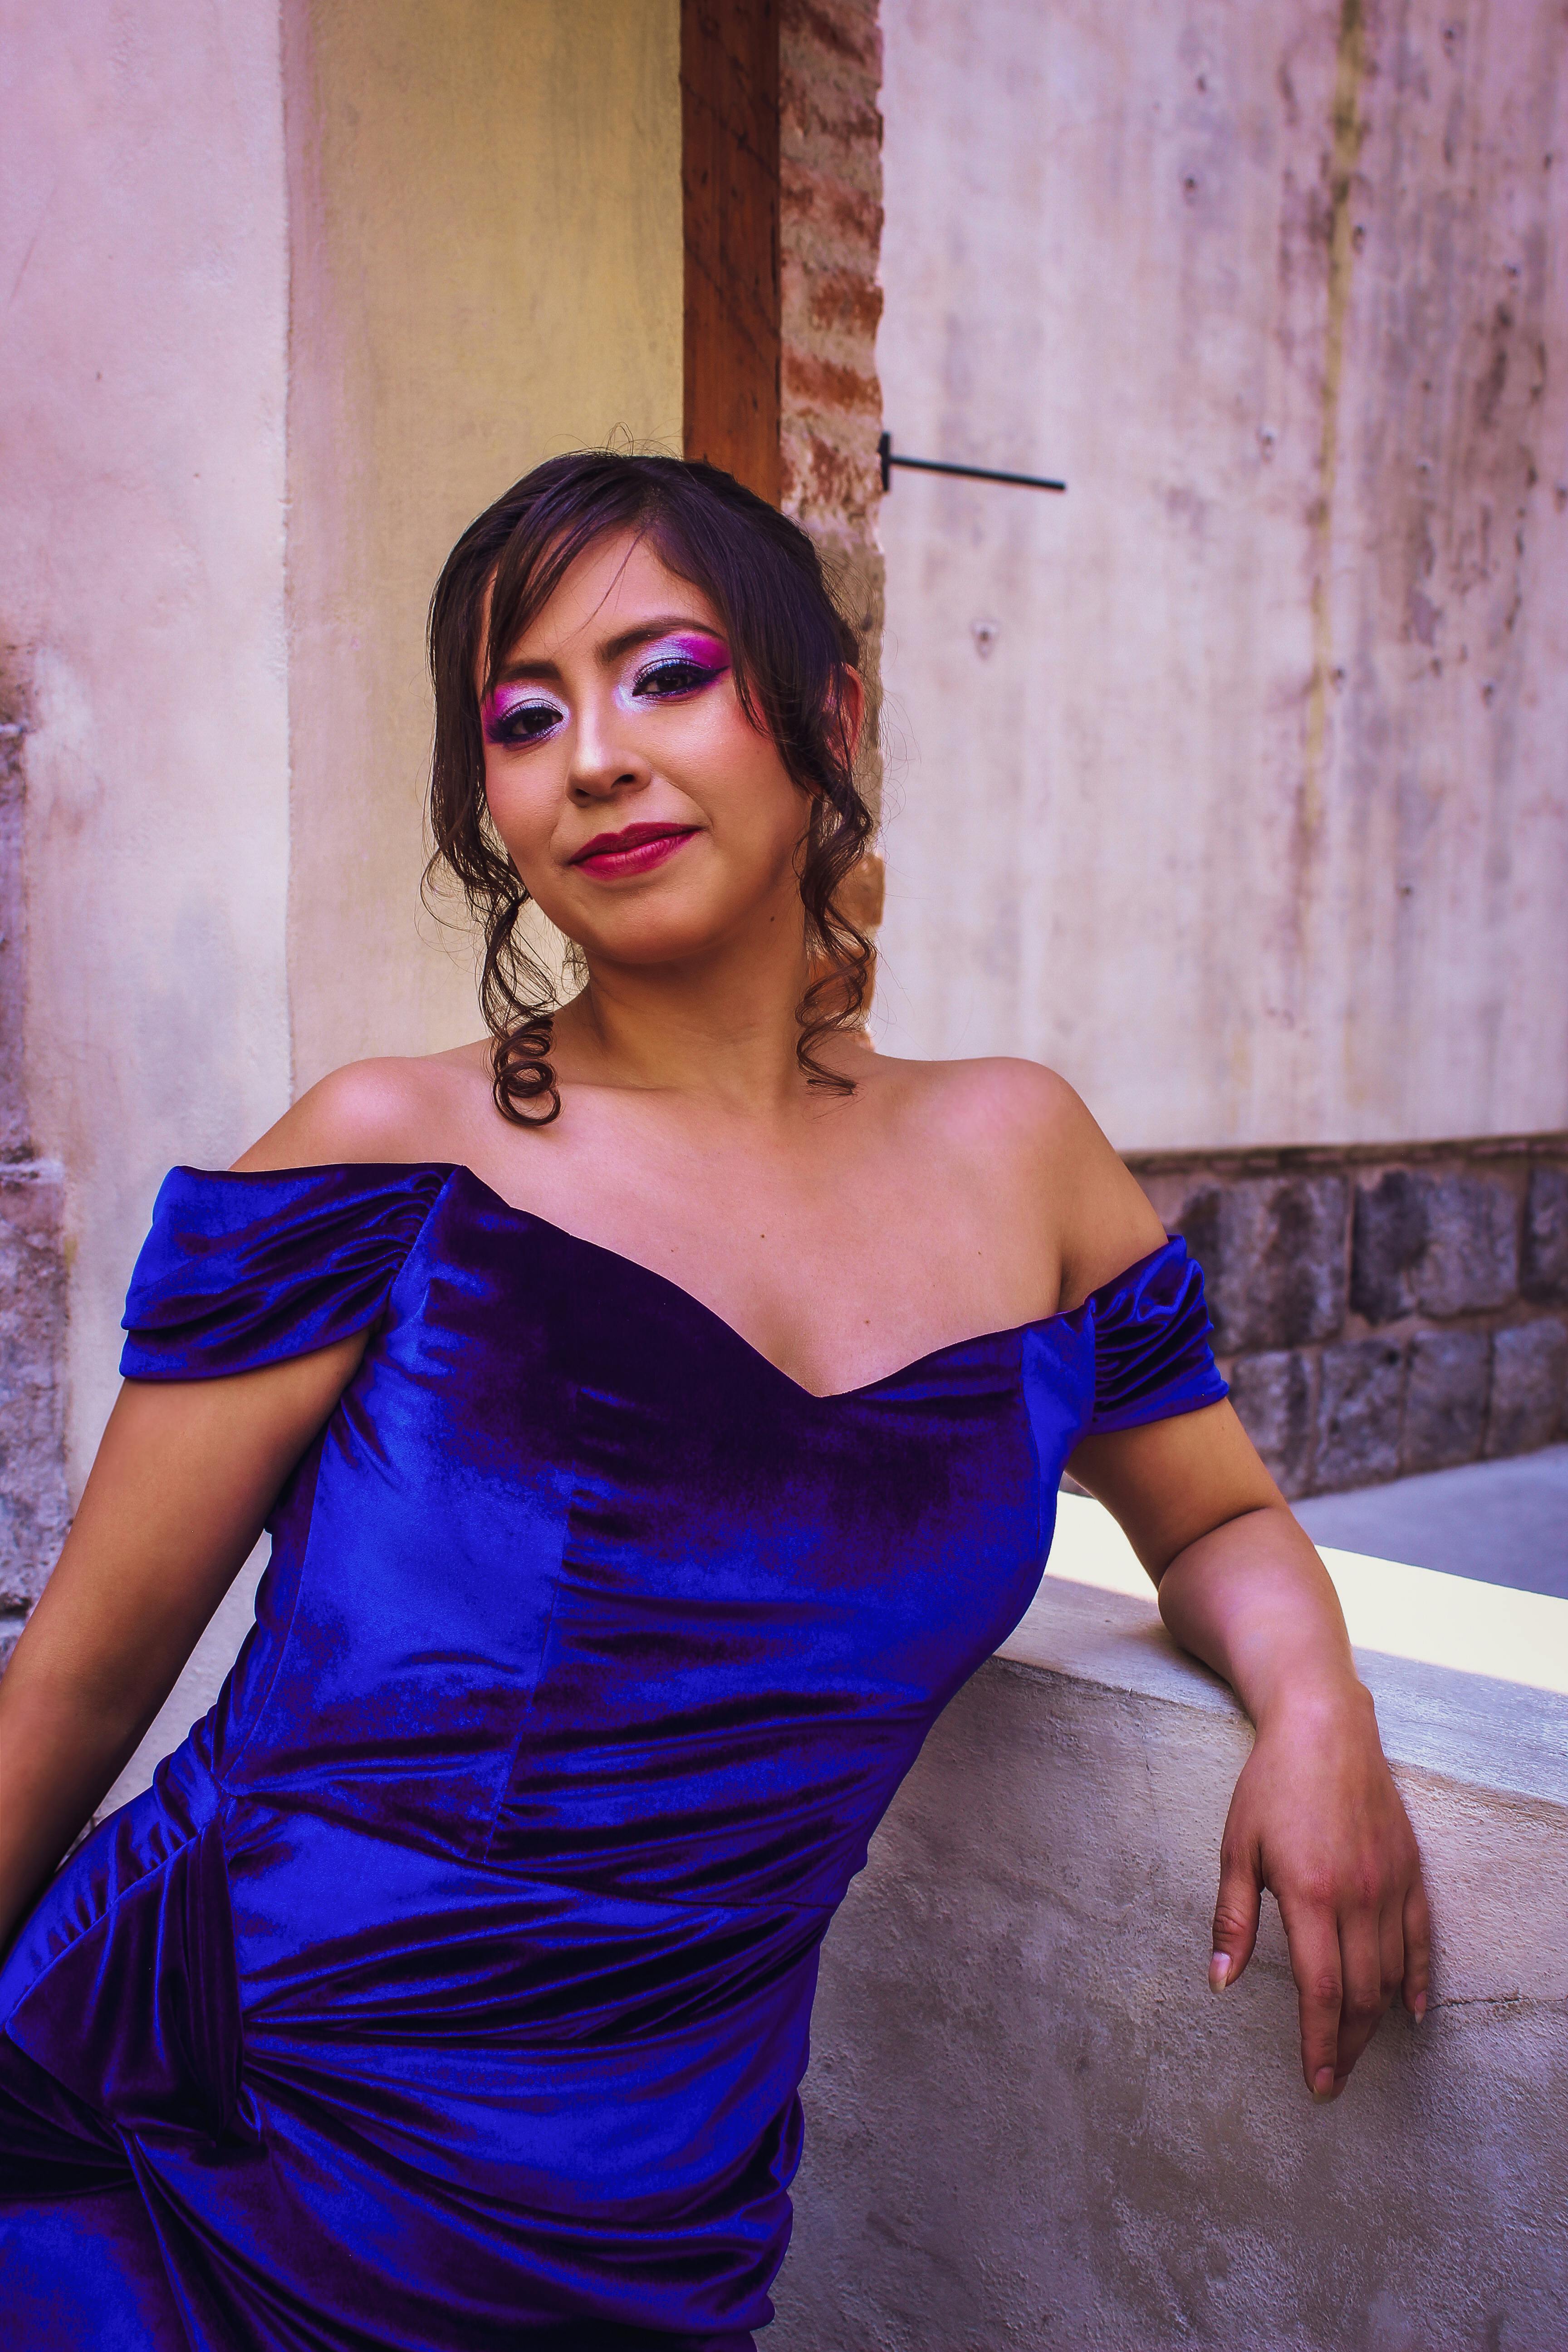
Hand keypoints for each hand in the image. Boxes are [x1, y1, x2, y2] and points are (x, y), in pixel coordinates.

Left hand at [1208, 1684, 1430, 2099]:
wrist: (1325, 1729)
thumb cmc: (1271, 1785)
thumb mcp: (1236, 1847)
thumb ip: (1232, 1918)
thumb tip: (1219, 1979)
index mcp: (1310, 1895)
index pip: (1320, 1992)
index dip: (1319, 2043)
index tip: (1316, 2081)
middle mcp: (1358, 1897)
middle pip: (1362, 1996)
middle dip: (1348, 2046)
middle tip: (1334, 2077)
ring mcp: (1391, 1885)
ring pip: (1393, 1976)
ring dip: (1376, 2021)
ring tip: (1356, 2048)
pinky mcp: (1411, 1871)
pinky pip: (1422, 1940)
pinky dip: (1420, 1981)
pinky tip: (1412, 2011)